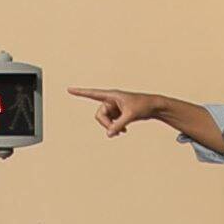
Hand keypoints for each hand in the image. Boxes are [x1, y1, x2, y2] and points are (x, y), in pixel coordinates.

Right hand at [85, 88, 214, 149]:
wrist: (154, 107)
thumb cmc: (143, 106)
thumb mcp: (130, 116)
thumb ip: (118, 125)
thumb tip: (109, 134)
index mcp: (112, 95)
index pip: (93, 94)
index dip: (80, 92)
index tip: (69, 89)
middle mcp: (111, 100)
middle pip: (99, 115)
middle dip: (106, 124)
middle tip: (117, 131)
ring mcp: (114, 107)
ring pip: (105, 120)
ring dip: (111, 127)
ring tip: (123, 131)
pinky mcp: (118, 113)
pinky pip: (111, 123)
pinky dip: (115, 128)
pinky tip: (124, 131)